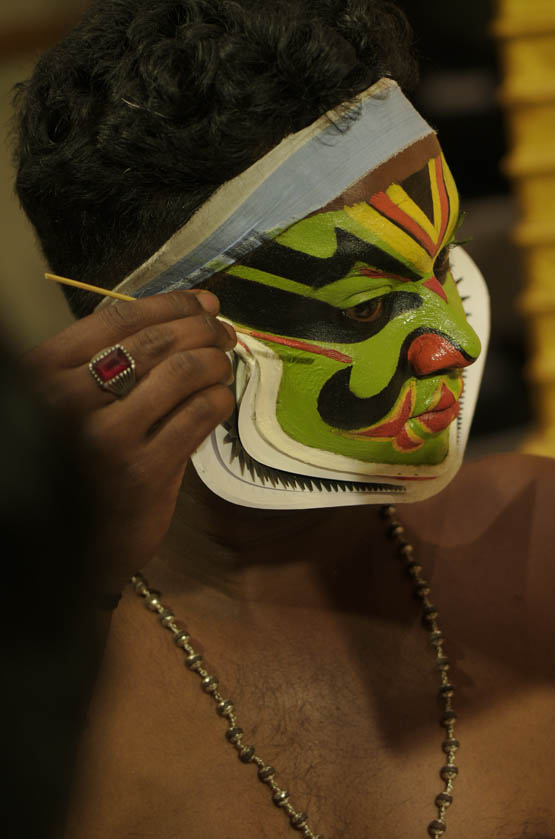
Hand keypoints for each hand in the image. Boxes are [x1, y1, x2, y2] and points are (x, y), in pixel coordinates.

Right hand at [23, 290, 236, 589]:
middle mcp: (68, 400)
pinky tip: (219, 400)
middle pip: (157, 342)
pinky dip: (219, 399)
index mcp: (46, 369)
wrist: (75, 537)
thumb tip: (199, 306)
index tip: (205, 301)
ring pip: (184, 372)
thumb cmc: (82, 454)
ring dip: (215, 362)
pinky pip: (199, 415)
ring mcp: (106, 437)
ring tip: (222, 365)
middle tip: (224, 333)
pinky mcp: (142, 472)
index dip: (173, 303)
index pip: (121, 318)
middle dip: (203, 329)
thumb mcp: (79, 397)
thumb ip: (119, 353)